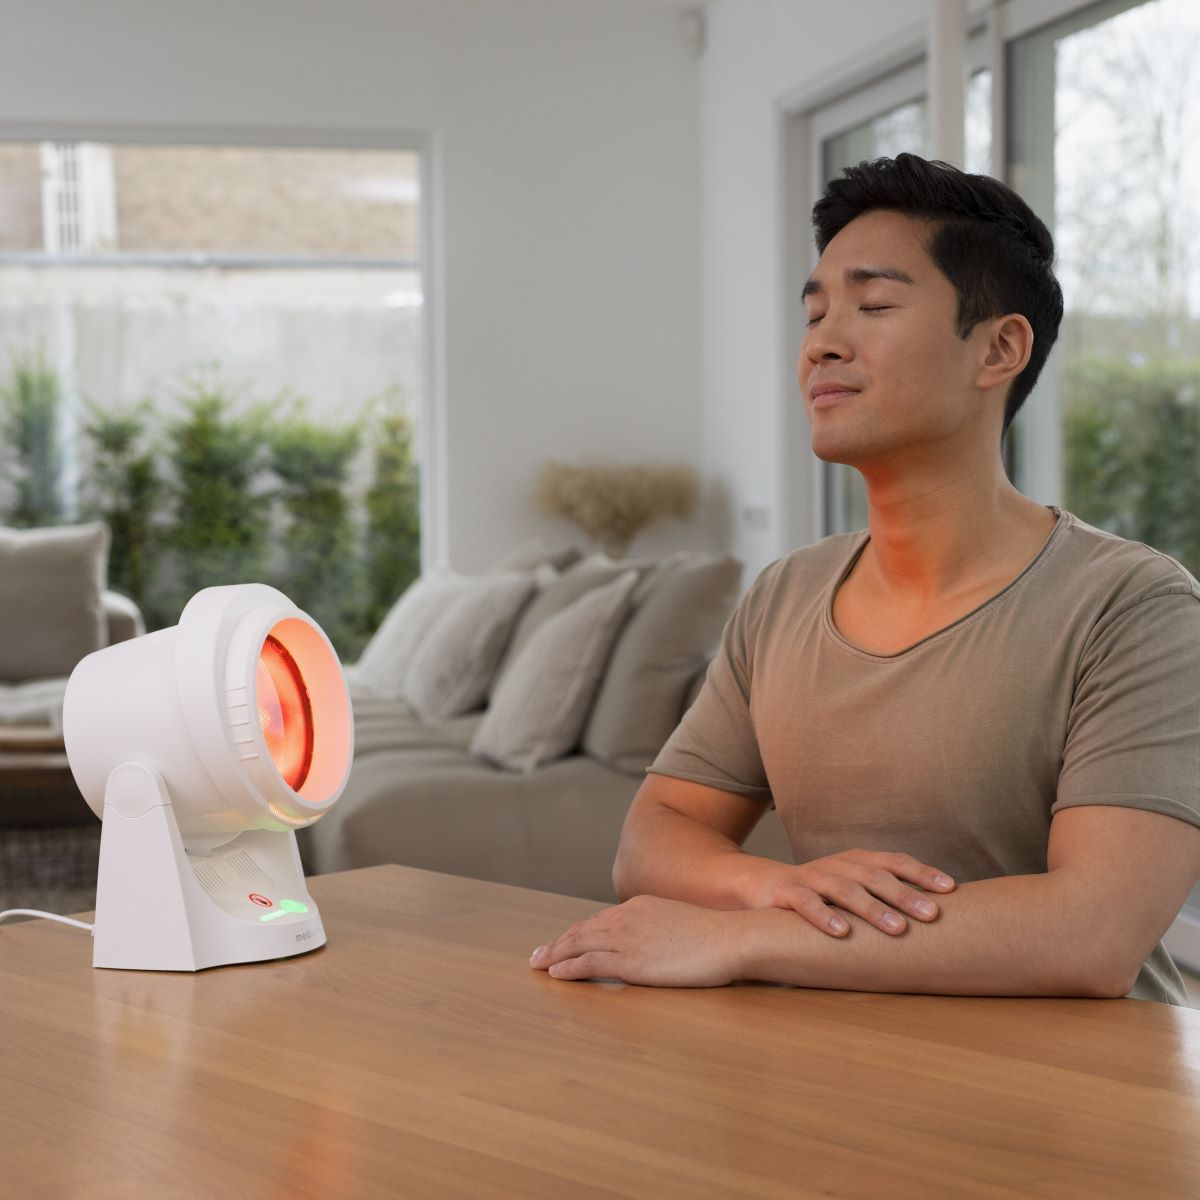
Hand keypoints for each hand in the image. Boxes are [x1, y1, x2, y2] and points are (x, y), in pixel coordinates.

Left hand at [529, 895, 744, 986]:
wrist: (731, 938)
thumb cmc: (717, 936)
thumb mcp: (683, 923)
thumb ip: (663, 929)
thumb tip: (660, 943)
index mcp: (640, 905)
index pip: (600, 920)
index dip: (578, 932)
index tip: (564, 941)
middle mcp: (627, 917)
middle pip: (582, 930)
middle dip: (558, 942)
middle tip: (537, 954)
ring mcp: (628, 938)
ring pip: (579, 944)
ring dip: (555, 954)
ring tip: (538, 964)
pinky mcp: (631, 962)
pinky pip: (590, 964)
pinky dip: (569, 968)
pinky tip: (556, 974)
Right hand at [742, 850, 955, 937]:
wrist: (764, 884)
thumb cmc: (821, 892)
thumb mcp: (853, 887)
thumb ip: (884, 896)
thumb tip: (935, 916)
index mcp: (858, 861)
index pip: (895, 862)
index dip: (922, 873)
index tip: (950, 889)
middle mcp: (839, 865)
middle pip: (875, 876)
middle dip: (905, 895)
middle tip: (931, 914)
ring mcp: (813, 877)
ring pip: (846, 890)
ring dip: (873, 908)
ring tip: (897, 928)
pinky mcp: (788, 892)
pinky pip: (807, 903)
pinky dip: (824, 916)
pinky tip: (841, 933)